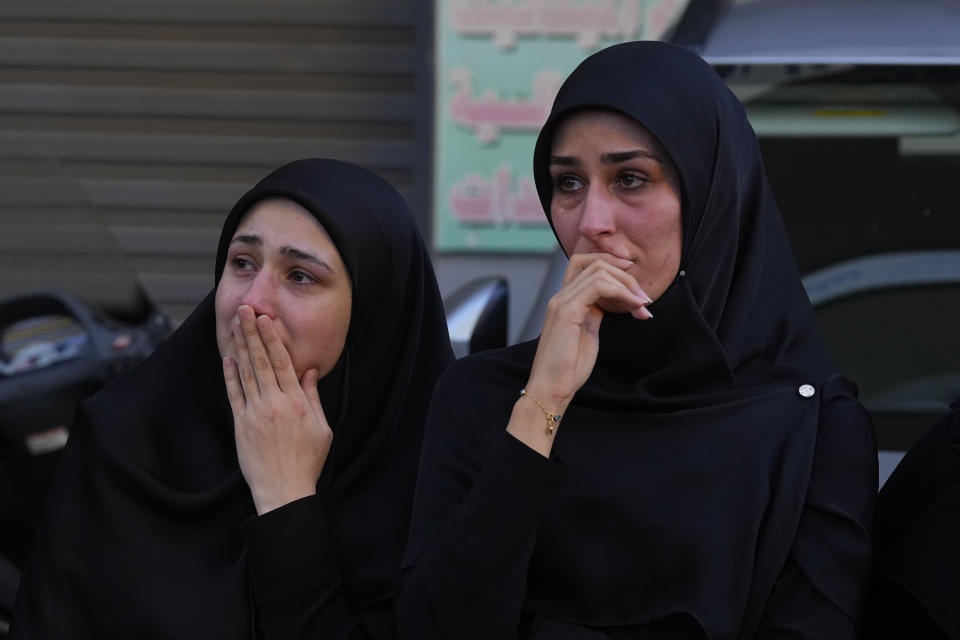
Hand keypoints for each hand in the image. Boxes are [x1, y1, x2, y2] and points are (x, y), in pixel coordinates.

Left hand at [223, 305, 331, 514]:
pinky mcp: (241, 425)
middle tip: (245, 311)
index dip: (273, 338)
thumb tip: (309, 372)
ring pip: (247, 373)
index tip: (266, 319)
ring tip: (235, 326)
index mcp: (297, 403)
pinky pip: (234, 395)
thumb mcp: (322, 428)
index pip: (283, 362)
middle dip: (252, 334)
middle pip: (262, 361)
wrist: (284, 490)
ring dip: (241, 347)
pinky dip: (230, 376)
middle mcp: (274, 404)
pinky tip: (228, 358)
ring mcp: (255, 414)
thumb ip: (313, 398)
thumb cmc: (307, 461)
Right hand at [507, 254, 650, 455]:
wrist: (552, 388)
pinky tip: (634, 307)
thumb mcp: (588, 333)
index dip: (612, 264)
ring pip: (599, 271)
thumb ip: (596, 313)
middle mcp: (561, 296)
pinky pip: (599, 286)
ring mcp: (562, 301)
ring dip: (628, 285)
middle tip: (644, 299)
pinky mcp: (567, 311)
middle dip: (626, 276)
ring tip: (642, 306)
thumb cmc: (569, 367)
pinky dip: (622, 293)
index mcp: (565, 300)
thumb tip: (614, 301)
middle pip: (595, 262)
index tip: (635, 283)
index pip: (585, 263)